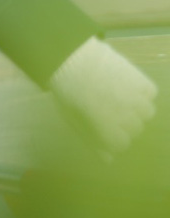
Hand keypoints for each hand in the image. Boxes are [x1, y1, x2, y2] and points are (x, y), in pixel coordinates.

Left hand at [49, 37, 156, 152]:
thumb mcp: (72, 118)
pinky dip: (143, 91)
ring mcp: (134, 97)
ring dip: (136, 107)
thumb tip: (109, 160)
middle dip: (123, 122)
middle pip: (136, 129)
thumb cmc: (66, 90)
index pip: (122, 144)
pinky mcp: (139, 79)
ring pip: (147, 112)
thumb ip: (92, 140)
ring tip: (119, 96)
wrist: (68, 57)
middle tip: (107, 107)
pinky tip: (127, 85)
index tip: (101, 125)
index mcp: (106, 127)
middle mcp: (125, 115)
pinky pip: (151, 92)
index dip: (111, 136)